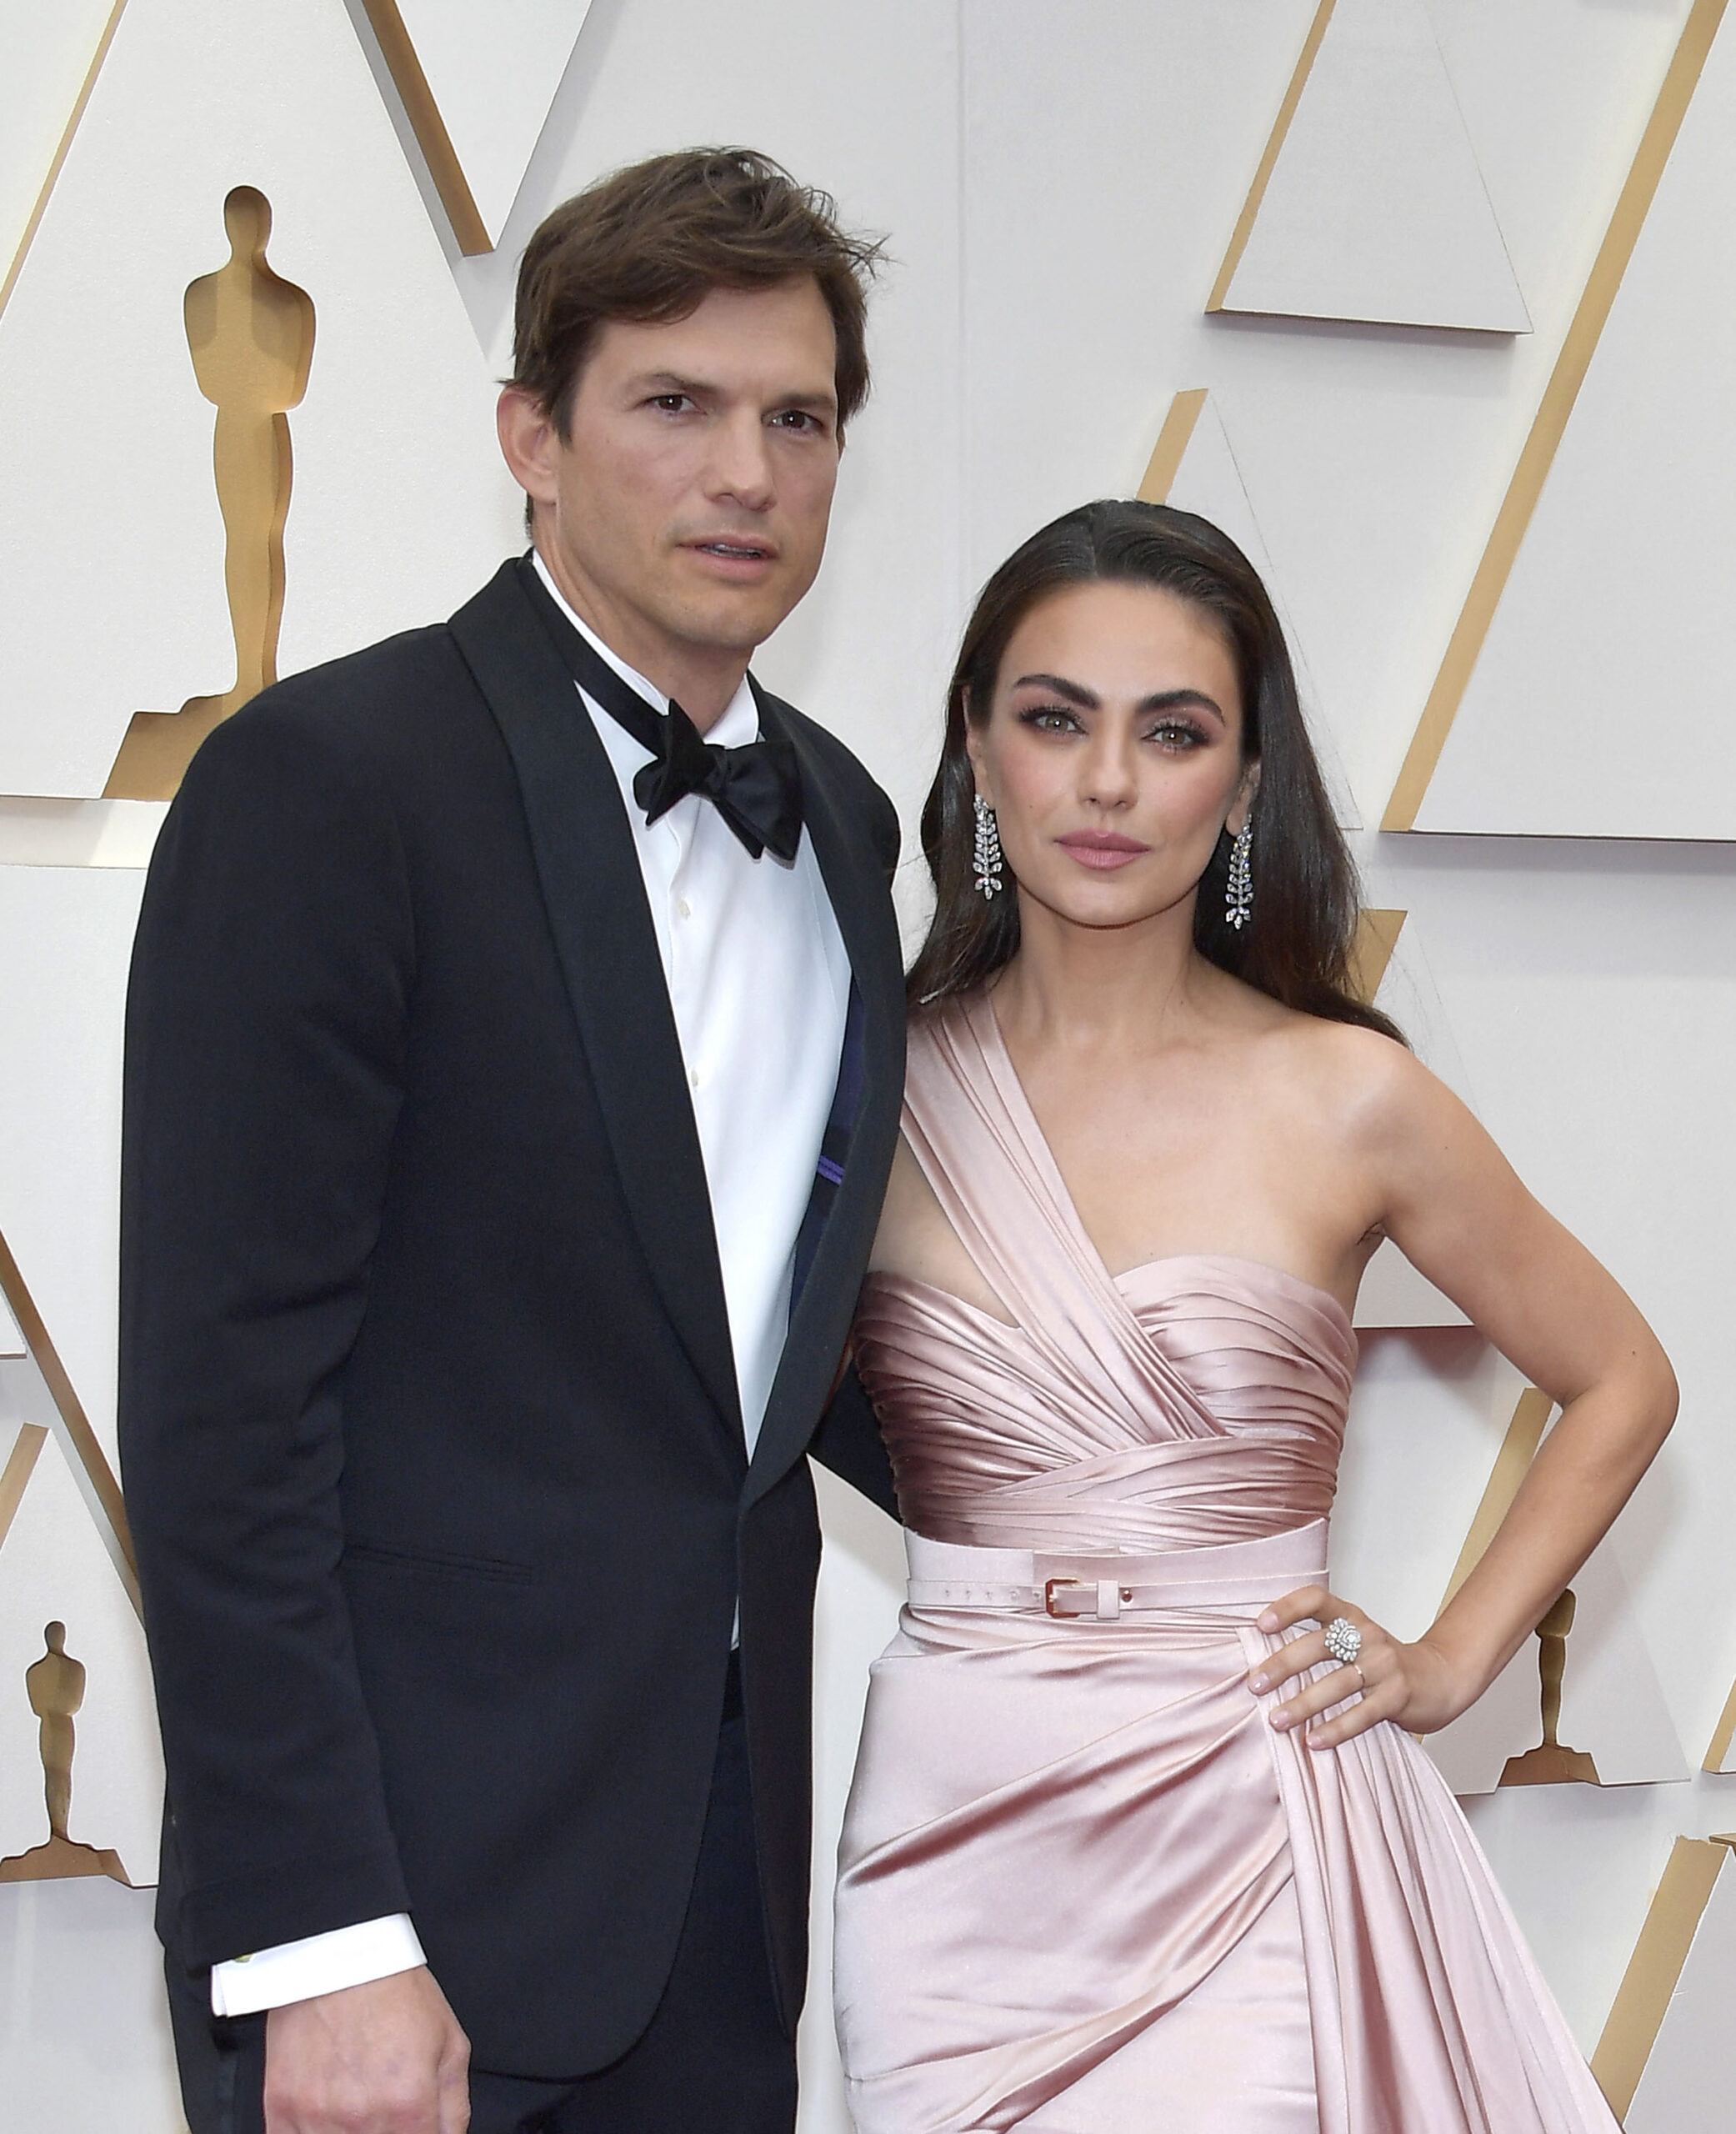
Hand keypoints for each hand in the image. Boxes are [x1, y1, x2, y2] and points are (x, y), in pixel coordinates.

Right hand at [263, 1966, 469, 2132]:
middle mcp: (362, 2120)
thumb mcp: (450, 2043)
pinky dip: (314, 2133)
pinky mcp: (281, 2112)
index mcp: (409, 2105)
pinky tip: (328, 2117)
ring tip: (359, 2109)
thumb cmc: (394, 1992)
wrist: (339, 1956)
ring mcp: (317, 2120)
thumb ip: (454, 2109)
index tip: (415, 2127)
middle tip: (387, 2109)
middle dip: (390, 2133)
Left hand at [1245, 1584, 1469, 1749]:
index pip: (1316, 1599)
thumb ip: (1318, 1641)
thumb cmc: (1382, 1662)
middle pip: (1319, 1644)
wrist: (1440, 1678)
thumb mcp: (1353, 1640)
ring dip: (1303, 1704)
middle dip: (1282, 1665)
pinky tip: (1312, 1742)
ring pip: (1337, 1683)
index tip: (1260, 1624)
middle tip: (1255, 1685)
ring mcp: (1385, 1664)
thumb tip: (1262, 1661)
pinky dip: (1335, 1729)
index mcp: (1351, 1616)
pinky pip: (1362, 1714)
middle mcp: (1367, 1635)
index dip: (1287, 1607)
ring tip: (1276, 1721)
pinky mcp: (1398, 1696)